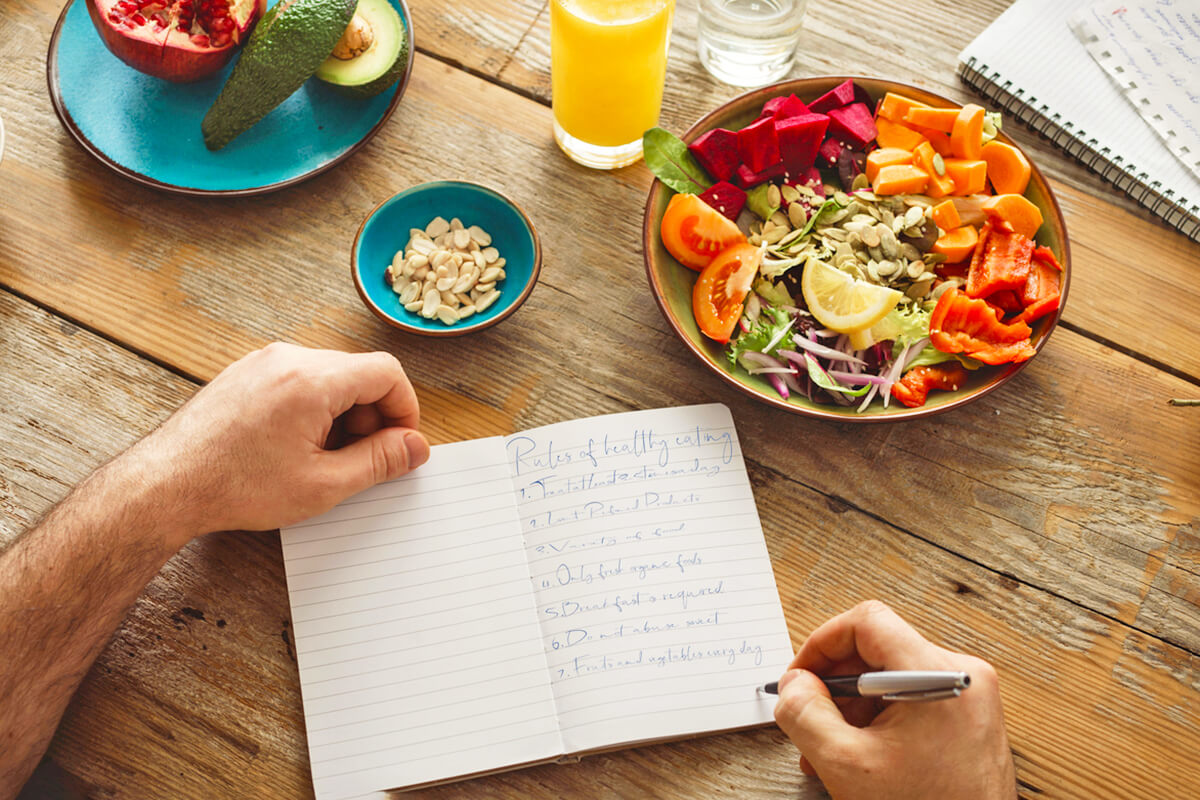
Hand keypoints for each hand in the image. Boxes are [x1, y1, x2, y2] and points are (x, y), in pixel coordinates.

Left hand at [133, 342, 430, 542]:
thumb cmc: (235, 486)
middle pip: (358, 374)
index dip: (405, 410)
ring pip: (329, 378)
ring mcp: (262, 363)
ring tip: (325, 459)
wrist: (165, 485)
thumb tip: (414, 447)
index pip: (386, 373)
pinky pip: (298, 381)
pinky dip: (313, 410)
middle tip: (364, 460)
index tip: (400, 444)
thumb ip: (380, 462)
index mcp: (312, 379)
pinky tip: (297, 449)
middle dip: (373, 416)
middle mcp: (288, 359)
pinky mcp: (245, 374)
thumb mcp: (324, 485)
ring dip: (342, 415)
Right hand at [773, 601, 1015, 799]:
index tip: (801, 675)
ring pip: (890, 678)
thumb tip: (794, 684)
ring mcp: (969, 700)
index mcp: (941, 676)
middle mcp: (963, 678)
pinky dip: (877, 721)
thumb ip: (806, 715)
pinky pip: (910, 701)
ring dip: (851, 708)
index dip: (822, 644)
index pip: (868, 623)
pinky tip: (856, 755)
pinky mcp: (968, 720)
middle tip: (807, 715)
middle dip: (834, 684)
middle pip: (877, 651)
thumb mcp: (847, 765)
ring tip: (828, 749)